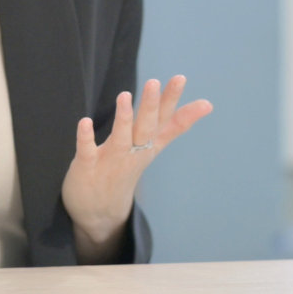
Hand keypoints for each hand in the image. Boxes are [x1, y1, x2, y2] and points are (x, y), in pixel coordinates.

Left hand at [60, 75, 212, 261]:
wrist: (100, 214)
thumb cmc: (127, 170)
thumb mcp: (153, 147)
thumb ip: (173, 124)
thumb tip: (207, 104)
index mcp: (148, 145)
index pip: (165, 121)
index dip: (173, 101)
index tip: (181, 80)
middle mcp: (133, 152)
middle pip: (145, 127)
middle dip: (150, 106)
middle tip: (154, 82)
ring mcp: (111, 160)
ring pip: (120, 137)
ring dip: (123, 118)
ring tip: (124, 95)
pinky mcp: (87, 167)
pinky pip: (87, 151)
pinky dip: (86, 138)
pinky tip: (85, 122)